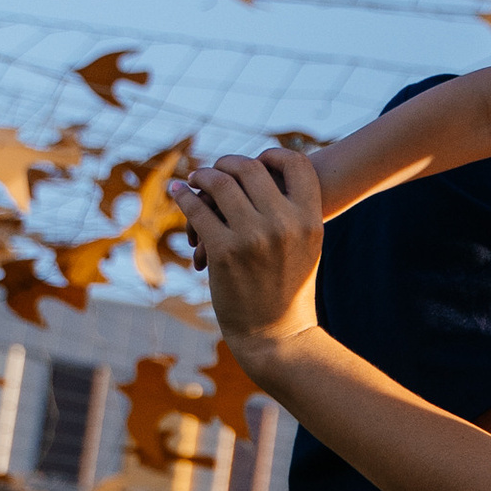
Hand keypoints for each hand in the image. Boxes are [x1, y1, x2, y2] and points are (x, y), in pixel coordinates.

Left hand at [169, 149, 326, 378]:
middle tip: (217, 168)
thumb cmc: (290, 289)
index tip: (258, 159)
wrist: (276, 335)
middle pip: (250, 168)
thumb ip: (294, 212)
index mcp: (310, 220)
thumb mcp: (306, 246)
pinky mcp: (224, 252)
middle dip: (228, 162)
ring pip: (219, 183)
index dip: (274, 154)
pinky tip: (180, 193)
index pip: (295, 164)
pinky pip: (197, 210)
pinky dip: (185, 197)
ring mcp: (253, 237)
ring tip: (195, 177)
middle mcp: (285, 224)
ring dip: (202, 175)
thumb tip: (271, 172)